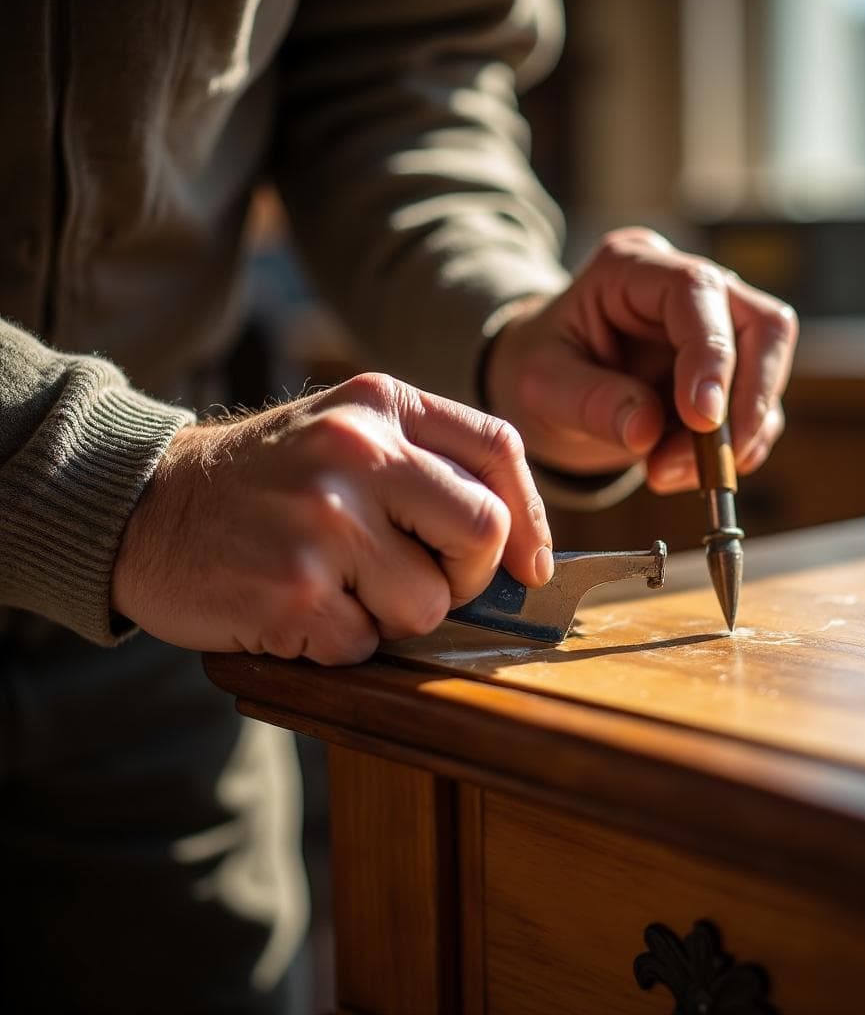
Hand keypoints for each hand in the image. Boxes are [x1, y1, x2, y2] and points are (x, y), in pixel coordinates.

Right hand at [112, 373, 551, 664]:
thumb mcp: (344, 432)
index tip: (529, 566)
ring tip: (338, 588)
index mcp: (380, 405)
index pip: (498, 449)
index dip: (531, 518)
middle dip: (467, 577)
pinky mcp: (292, 589)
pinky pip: (363, 645)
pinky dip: (338, 642)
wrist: (147, 505)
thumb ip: (426, 466)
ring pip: (428, 605)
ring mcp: (324, 519)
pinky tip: (297, 608)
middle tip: (423, 581)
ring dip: (392, 617)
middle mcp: (357, 451)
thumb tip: (518, 547)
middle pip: (484, 531)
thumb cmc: (266, 480)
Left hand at [485, 228, 798, 492]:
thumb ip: (589, 402)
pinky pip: (756, 407)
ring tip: (668, 473)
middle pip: (761, 324)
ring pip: (767, 369)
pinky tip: (680, 470)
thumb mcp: (539, 386)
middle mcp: (684, 284)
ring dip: (736, 435)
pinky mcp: (727, 368)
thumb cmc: (535, 370)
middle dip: (744, 403)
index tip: (703, 420)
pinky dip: (733, 449)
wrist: (539, 384)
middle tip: (707, 465)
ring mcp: (714, 323)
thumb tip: (647, 430)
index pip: (697, 291)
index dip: (712, 354)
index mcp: (630, 268)